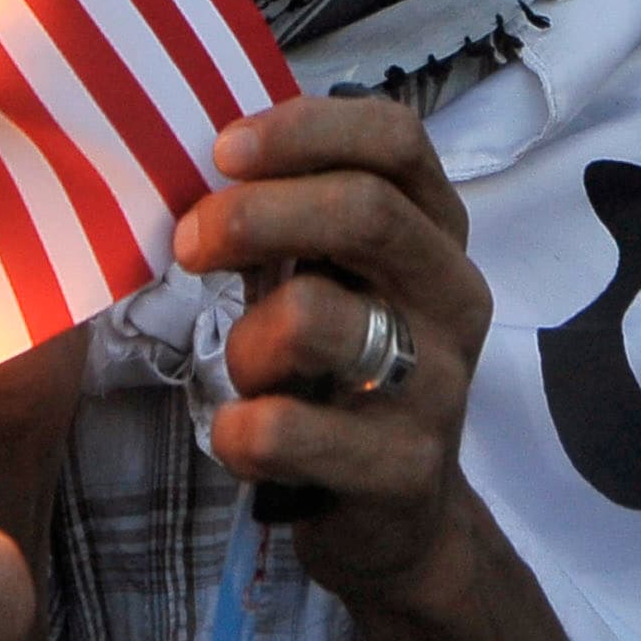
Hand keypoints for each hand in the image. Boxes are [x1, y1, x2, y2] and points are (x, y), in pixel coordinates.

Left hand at [175, 93, 498, 608]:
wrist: (400, 513)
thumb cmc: (344, 369)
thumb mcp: (333, 276)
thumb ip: (292, 213)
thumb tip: (205, 153)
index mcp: (438, 229)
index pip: (396, 138)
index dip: (306, 127)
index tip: (223, 148)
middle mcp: (453, 293)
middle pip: (364, 210)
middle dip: (255, 215)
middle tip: (187, 242)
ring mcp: (439, 382)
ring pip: (315, 317)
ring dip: (246, 342)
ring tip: (246, 372)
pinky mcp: (407, 466)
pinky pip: (288, 430)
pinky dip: (238, 430)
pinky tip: (240, 436)